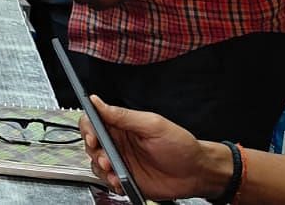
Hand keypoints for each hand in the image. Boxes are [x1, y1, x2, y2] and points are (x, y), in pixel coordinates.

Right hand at [80, 95, 233, 199]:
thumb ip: (123, 115)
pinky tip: (120, 181)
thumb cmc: (181, 146)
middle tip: (107, 158)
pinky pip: (106, 180)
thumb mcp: (153, 125)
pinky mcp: (124, 178)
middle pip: (91, 143)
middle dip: (95, 152)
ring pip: (96, 163)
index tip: (93, 137)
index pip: (94, 121)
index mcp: (123, 125)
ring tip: (116, 172)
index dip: (88, 128)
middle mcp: (119, 142)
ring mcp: (121, 161)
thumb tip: (98, 102)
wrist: (196, 174)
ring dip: (101, 169)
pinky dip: (110, 182)